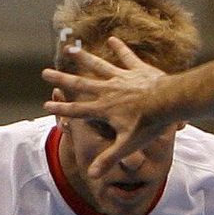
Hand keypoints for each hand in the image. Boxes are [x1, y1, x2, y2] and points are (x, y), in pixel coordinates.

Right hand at [42, 36, 168, 181]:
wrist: (169, 102)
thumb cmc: (149, 125)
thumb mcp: (128, 145)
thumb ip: (109, 159)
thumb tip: (92, 175)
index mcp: (104, 109)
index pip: (78, 110)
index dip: (61, 110)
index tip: (45, 106)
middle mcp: (109, 90)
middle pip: (81, 84)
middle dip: (62, 79)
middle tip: (44, 72)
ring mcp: (122, 77)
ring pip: (98, 66)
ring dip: (84, 59)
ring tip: (69, 51)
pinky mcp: (137, 69)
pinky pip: (126, 57)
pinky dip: (120, 48)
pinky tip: (112, 38)